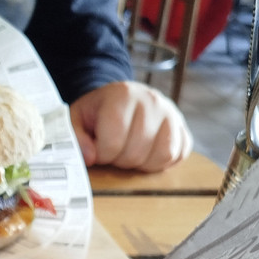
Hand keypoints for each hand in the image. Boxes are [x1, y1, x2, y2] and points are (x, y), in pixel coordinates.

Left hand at [69, 81, 192, 171]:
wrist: (121, 98)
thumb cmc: (98, 112)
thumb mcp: (77, 119)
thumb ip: (75, 138)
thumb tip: (90, 157)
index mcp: (122, 95)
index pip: (113, 142)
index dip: (102, 154)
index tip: (97, 148)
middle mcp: (151, 100)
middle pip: (137, 152)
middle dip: (120, 160)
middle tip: (114, 149)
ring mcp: (171, 113)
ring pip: (162, 155)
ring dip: (142, 163)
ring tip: (129, 151)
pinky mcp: (182, 127)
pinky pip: (179, 155)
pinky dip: (162, 162)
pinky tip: (147, 153)